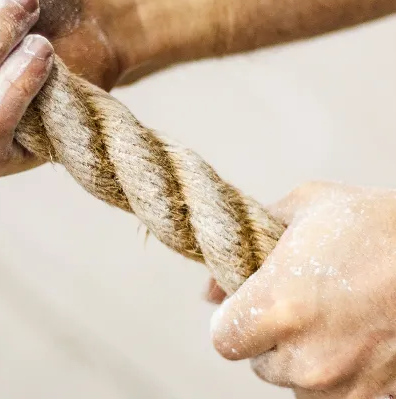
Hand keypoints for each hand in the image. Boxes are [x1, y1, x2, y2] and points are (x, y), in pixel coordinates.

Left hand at [210, 182, 395, 398]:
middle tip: (296, 307)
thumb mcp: (306, 207)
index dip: (230, 321)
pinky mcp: (377, 396)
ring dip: (304, 361)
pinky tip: (356, 339)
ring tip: (330, 322)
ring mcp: (345, 382)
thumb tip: (209, 290)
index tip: (245, 305)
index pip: (224, 339)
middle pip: (260, 364)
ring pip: (298, 384)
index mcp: (278, 307)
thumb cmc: (377, 221)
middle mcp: (306, 356)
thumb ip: (247, 243)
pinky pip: (340, 395)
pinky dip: (341, 375)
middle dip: (269, 338)